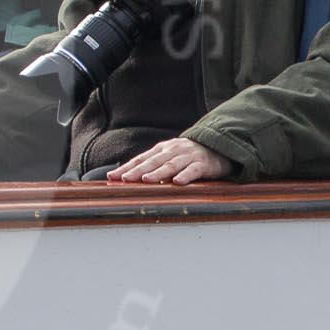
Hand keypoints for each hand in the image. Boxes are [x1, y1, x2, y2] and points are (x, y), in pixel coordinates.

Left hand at [105, 137, 235, 184]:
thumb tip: (128, 179)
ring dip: (158, 173)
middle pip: (152, 162)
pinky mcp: (203, 164)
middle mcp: (172, 151)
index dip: (126, 168)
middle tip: (123, 179)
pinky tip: (177, 182)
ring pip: (171, 165)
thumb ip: (152, 166)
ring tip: (146, 180)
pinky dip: (185, 176)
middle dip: (137, 171)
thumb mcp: (168, 157)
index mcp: (161, 150)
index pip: (140, 159)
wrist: (218, 146)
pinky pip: (194, 170)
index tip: (112, 177)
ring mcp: (188, 156)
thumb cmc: (187, 156)